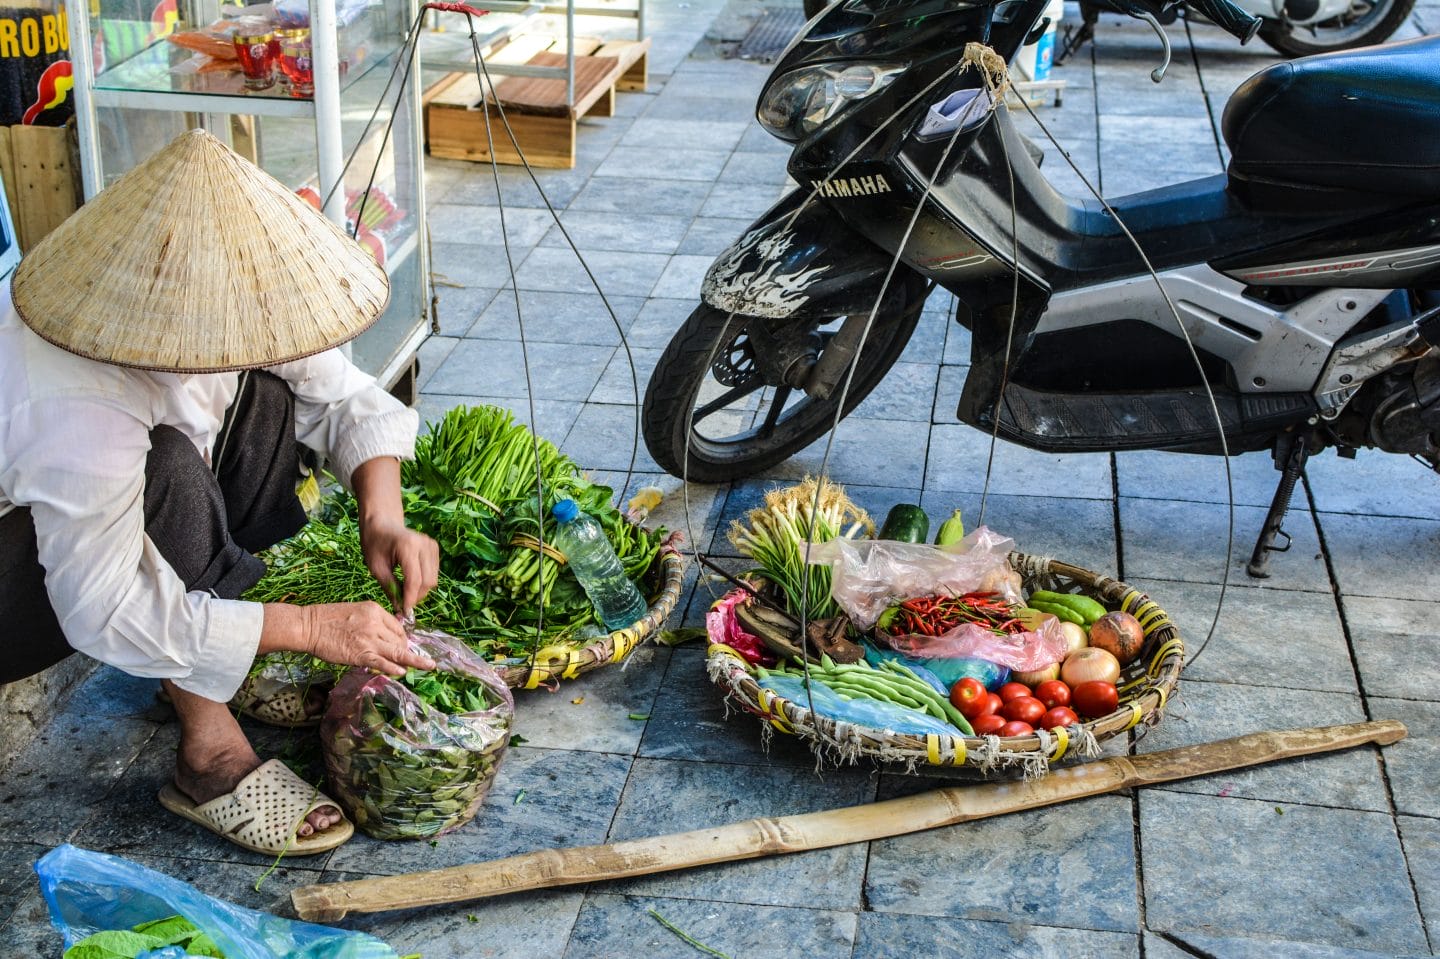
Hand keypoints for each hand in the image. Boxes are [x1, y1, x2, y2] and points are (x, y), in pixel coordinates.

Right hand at [302, 602, 435, 674]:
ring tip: (427, 667)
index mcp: (375, 610)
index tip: (405, 645)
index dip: (403, 638)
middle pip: (399, 639)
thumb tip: (387, 636)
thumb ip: (373, 622)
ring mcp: (369, 640)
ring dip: (412, 661)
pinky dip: (394, 668)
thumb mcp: (356, 611)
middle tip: (412, 659)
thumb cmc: (328, 618)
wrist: (309, 626)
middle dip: (407, 650)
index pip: (397, 626)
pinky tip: (403, 673)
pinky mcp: (360, 654)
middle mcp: (375, 624)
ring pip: (397, 652)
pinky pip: (382, 663)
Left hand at [359, 518, 438, 616]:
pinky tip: (411, 582)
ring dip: (421, 590)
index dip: (410, 598)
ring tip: (405, 593)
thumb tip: (400, 609)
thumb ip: (390, 588)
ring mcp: (432, 545)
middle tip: (403, 604)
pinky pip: (434, 572)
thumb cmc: (375, 543)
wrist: (382, 523)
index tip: (404, 612)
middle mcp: (424, 544)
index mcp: (408, 546)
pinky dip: (424, 582)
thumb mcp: (376, 567)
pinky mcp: (434, 548)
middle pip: (428, 581)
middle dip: (416, 596)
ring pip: (433, 579)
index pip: (414, 579)